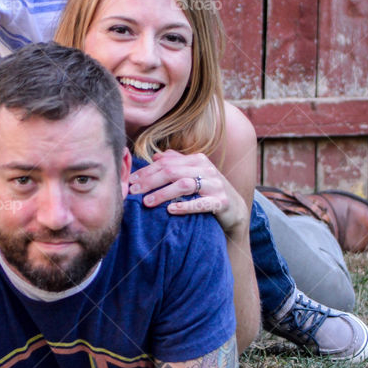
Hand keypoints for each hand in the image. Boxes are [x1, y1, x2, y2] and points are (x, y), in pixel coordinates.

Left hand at [129, 150, 248, 233]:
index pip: (166, 163)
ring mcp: (215, 185)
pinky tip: (170, 210)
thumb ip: (177, 163)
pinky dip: (185, 206)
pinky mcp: (221, 202)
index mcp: (197, 160)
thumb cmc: (209, 191)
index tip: (131, 181)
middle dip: (150, 181)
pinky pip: (201, 203)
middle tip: (134, 191)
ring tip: (147, 202)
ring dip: (163, 193)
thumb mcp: (194, 174)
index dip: (147, 171)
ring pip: (184, 185)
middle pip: (172, 171)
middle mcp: (206, 169)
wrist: (236, 210)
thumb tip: (156, 156)